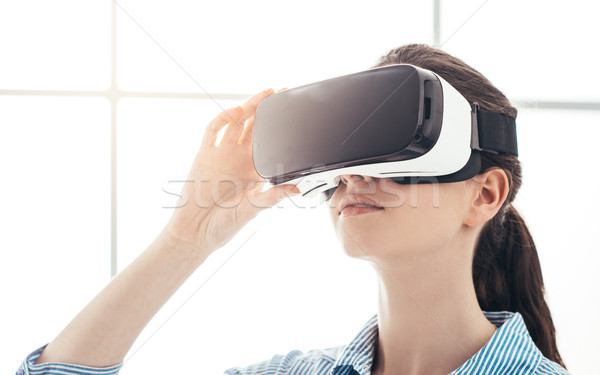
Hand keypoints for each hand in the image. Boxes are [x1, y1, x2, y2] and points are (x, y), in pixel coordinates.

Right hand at [162, 88, 299, 256]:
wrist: (195, 232)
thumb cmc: (224, 224)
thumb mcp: (253, 209)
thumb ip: (272, 196)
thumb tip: (297, 188)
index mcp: (252, 171)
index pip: (268, 143)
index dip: (279, 128)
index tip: (293, 114)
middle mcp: (237, 160)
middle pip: (253, 128)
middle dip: (266, 110)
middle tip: (281, 92)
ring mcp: (220, 155)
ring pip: (236, 124)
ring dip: (249, 108)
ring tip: (264, 94)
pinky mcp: (203, 155)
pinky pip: (213, 131)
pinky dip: (224, 119)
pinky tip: (237, 111)